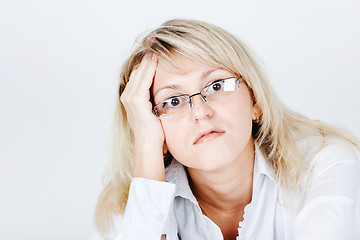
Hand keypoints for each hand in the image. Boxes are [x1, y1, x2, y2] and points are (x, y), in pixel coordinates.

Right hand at [120, 54, 165, 180]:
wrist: (149, 145)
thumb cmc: (154, 132)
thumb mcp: (154, 112)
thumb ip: (155, 100)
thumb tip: (167, 94)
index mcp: (132, 97)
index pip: (139, 74)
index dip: (148, 63)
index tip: (158, 52)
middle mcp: (128, 95)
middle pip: (138, 70)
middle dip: (148, 58)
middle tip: (156, 43)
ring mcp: (130, 97)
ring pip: (140, 72)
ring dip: (148, 59)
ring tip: (156, 46)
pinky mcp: (136, 100)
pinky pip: (143, 78)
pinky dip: (149, 68)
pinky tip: (156, 58)